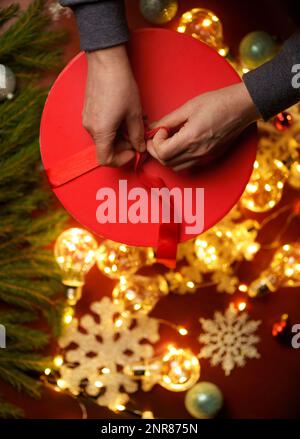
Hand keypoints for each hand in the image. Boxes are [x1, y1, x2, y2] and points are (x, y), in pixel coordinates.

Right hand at [83, 45, 144, 166]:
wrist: (106, 60)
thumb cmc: (120, 85)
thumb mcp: (134, 113)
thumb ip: (137, 135)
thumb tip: (140, 148)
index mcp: (101, 132)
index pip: (105, 160)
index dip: (121, 160)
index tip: (133, 151)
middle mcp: (90, 128)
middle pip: (106, 148)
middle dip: (124, 145)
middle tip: (139, 135)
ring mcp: (87, 119)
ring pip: (105, 137)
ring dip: (121, 135)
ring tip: (135, 121)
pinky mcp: (88, 111)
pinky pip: (101, 127)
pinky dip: (114, 127)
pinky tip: (125, 115)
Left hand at [147, 83, 259, 170]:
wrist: (242, 107)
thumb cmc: (217, 102)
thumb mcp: (188, 107)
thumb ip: (168, 120)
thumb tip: (152, 128)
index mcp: (191, 138)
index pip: (163, 152)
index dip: (155, 142)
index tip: (159, 131)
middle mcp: (197, 152)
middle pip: (167, 162)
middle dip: (156, 151)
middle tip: (157, 137)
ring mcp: (204, 157)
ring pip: (176, 167)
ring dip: (166, 157)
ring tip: (167, 141)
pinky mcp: (209, 157)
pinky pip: (187, 165)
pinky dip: (177, 159)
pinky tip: (179, 145)